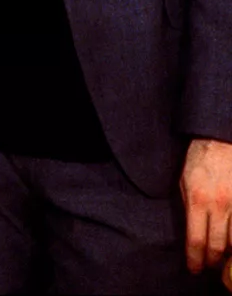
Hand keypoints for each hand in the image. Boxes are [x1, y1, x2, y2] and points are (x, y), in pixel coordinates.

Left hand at [183, 137, 231, 272]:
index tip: (194, 269)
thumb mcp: (183, 182)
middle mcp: (219, 205)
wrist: (219, 140)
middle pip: (219, 246)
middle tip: (211, 268)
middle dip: (213, 261)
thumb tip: (191, 232)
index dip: (195, 259)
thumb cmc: (198, 160)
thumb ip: (188, 207)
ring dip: (231, 255)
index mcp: (197, 200)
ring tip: (226, 260)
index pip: (196, 240)